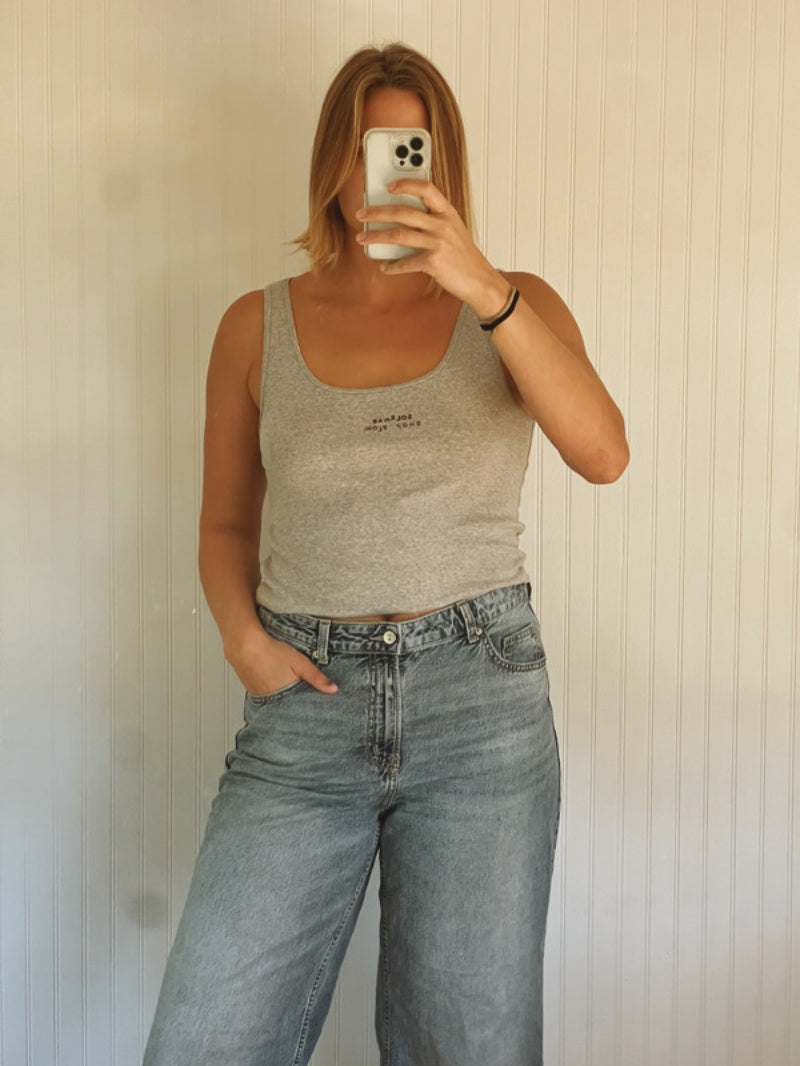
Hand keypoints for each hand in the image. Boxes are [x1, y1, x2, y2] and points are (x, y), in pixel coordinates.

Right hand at [225, 626, 337, 697]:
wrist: (244, 646)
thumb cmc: (271, 652)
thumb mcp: (300, 662)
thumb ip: (316, 677)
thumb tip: (333, 690)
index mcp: (287, 696)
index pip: (301, 708)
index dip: (307, 704)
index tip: (314, 704)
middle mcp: (273, 700)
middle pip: (288, 704)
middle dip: (295, 701)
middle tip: (299, 692)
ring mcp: (261, 696)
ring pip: (277, 700)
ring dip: (282, 695)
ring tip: (285, 684)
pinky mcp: (252, 691)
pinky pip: (266, 695)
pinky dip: (272, 690)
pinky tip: (273, 680)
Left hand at [355, 180, 509, 316]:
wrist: (480, 281)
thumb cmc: (465, 257)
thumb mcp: (454, 230)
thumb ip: (434, 220)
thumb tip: (402, 218)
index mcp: (447, 213)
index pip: (426, 188)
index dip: (406, 184)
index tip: (388, 186)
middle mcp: (442, 225)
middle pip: (403, 212)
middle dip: (377, 212)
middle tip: (361, 214)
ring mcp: (438, 243)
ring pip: (398, 235)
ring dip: (376, 236)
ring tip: (362, 238)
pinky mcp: (433, 263)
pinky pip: (405, 263)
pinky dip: (392, 266)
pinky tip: (384, 266)